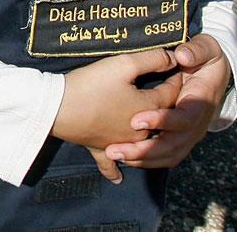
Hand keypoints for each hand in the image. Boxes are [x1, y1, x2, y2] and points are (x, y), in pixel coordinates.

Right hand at [53, 49, 180, 182]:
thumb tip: (173, 57)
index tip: (178, 68)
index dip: (175, 78)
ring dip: (149, 136)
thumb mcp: (123, 64)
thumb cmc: (91, 85)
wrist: (58, 108)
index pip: (171, 93)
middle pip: (160, 119)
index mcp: (148, 108)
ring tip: (150, 125)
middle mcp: (141, 131)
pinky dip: (114, 168)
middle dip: (166, 106)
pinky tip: (119, 178)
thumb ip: (151, 59)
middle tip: (167, 92)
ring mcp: (121, 142)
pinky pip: (110, 162)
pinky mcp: (100, 148)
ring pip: (141, 142)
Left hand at [104, 34, 231, 168]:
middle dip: (144, 149)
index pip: (184, 118)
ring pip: (167, 155)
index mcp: (201, 103)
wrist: (215, 73)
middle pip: (173, 145)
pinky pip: (164, 156)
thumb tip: (182, 56)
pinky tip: (122, 157)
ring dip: (141, 158)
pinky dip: (145, 160)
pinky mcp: (180, 139)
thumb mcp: (207, 47)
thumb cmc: (207, 58)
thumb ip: (197, 50)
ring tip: (113, 155)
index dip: (162, 121)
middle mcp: (197, 124)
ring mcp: (189, 134)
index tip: (136, 120)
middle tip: (115, 149)